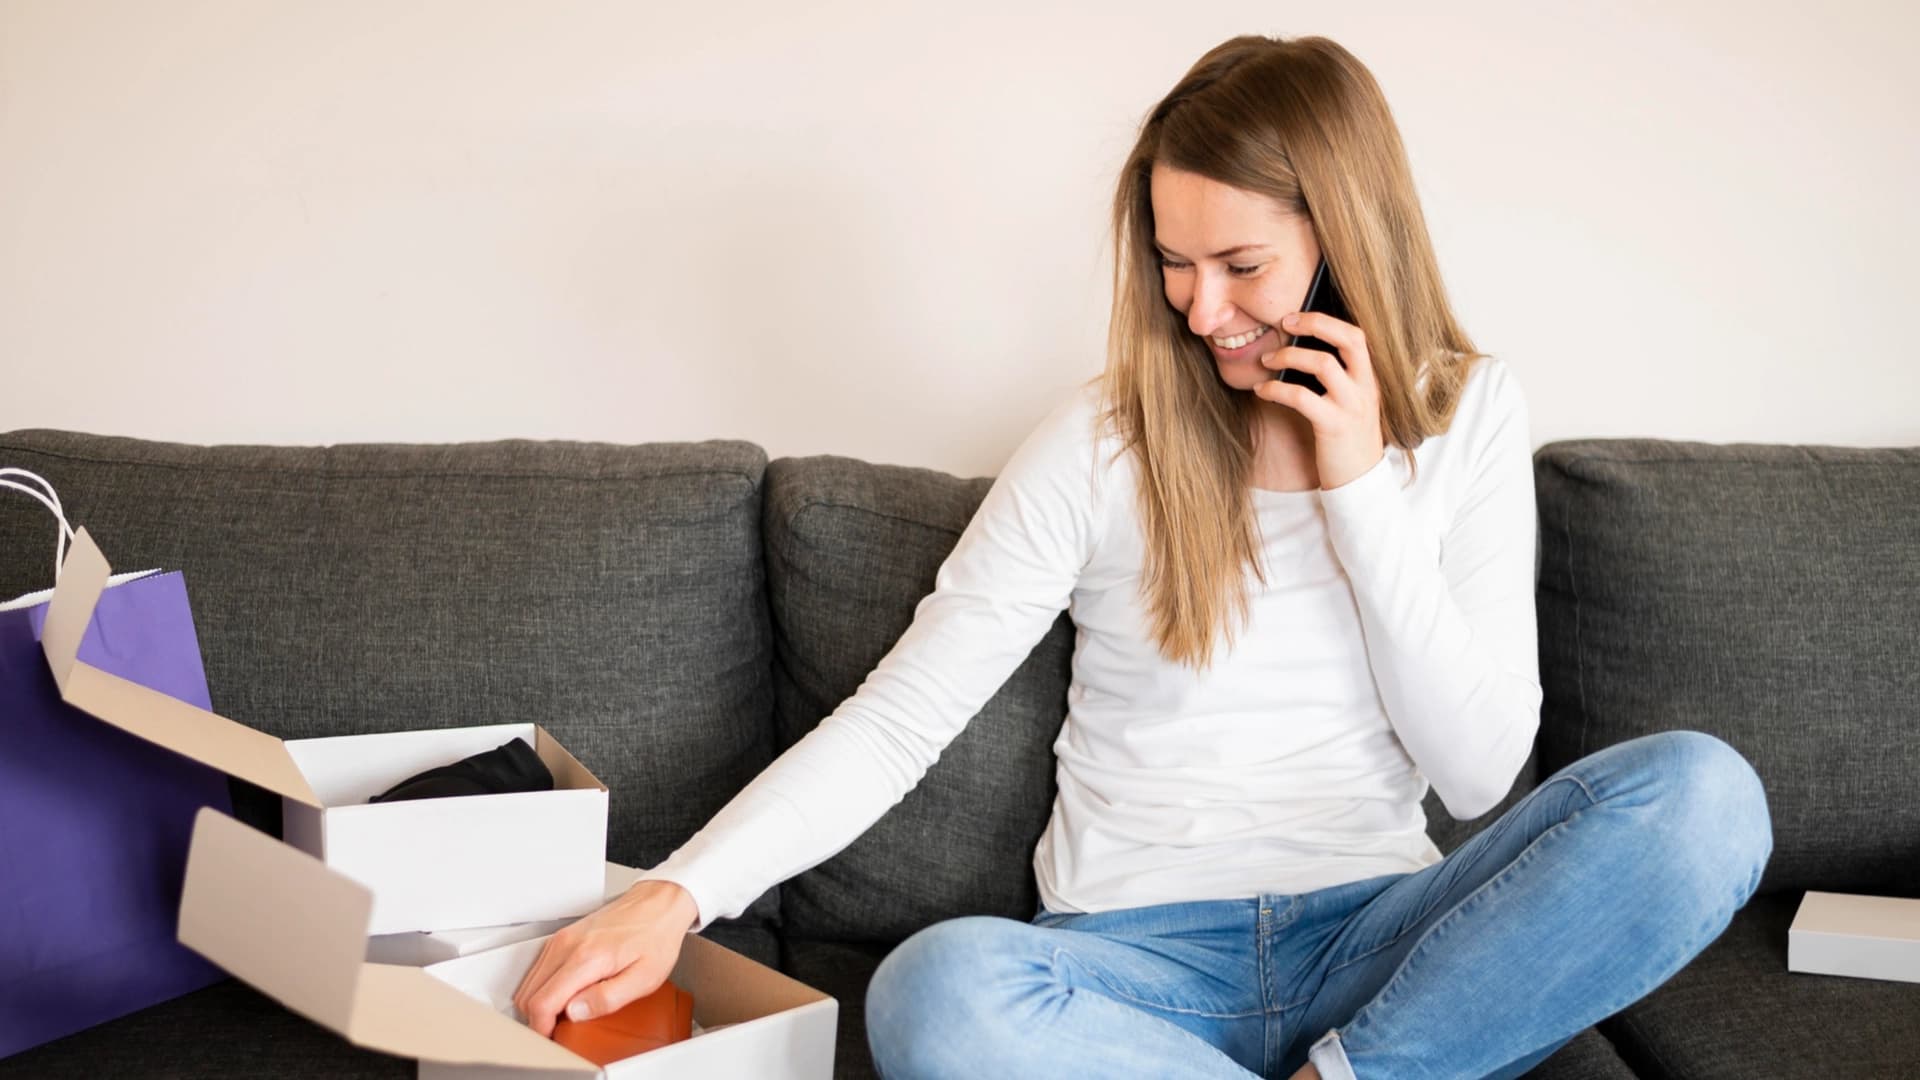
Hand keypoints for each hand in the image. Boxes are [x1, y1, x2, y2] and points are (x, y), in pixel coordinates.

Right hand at [510, 879, 698, 1036]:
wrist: (658, 904)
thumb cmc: (656, 938)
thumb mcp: (644, 978)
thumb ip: (606, 999)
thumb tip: (574, 1013)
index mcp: (586, 958)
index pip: (541, 1002)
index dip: (542, 1028)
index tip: (553, 1039)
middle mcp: (566, 945)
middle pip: (527, 995)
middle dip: (538, 1018)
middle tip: (561, 1030)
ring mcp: (561, 939)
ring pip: (528, 983)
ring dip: (539, 1003)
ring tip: (566, 1013)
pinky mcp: (562, 937)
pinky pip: (537, 970)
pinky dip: (543, 988)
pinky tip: (567, 994)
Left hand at [1254, 311, 1385, 490]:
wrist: (1360, 481)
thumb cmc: (1346, 440)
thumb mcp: (1348, 403)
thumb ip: (1334, 379)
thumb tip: (1295, 353)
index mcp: (1369, 378)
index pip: (1356, 335)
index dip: (1325, 320)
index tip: (1295, 317)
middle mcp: (1366, 387)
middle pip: (1348, 338)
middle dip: (1314, 323)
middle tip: (1283, 322)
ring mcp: (1352, 405)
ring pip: (1322, 363)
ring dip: (1288, 357)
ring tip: (1266, 360)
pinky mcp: (1334, 425)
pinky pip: (1301, 396)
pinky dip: (1276, 389)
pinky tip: (1262, 390)